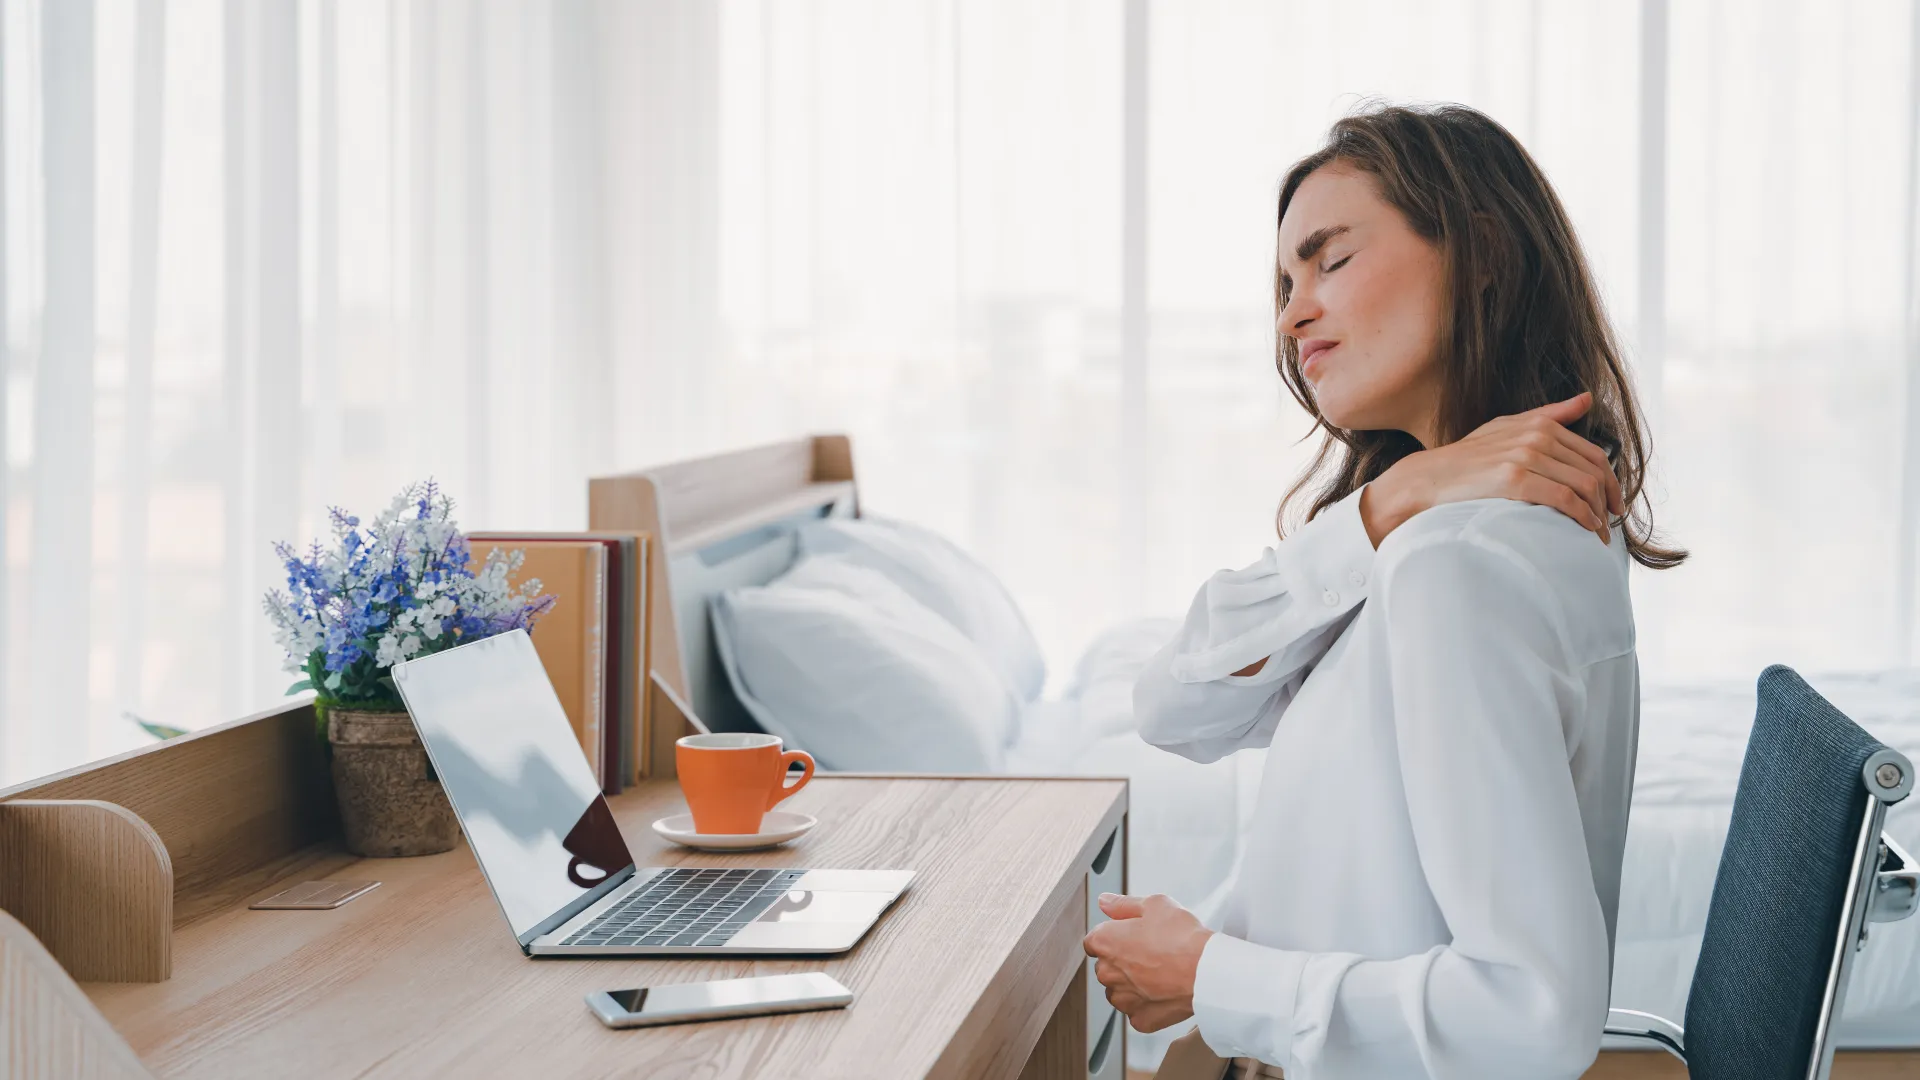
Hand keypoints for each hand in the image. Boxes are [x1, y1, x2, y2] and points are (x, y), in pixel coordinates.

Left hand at [1082, 893, 1214, 1032]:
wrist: (1207, 971)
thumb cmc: (1182, 937)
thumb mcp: (1154, 905)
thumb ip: (1123, 904)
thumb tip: (1104, 902)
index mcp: (1105, 942)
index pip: (1094, 941)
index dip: (1114, 936)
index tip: (1131, 936)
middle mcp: (1107, 972)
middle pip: (1106, 966)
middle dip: (1123, 960)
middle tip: (1152, 951)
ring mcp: (1123, 998)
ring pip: (1119, 990)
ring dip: (1132, 983)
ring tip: (1160, 972)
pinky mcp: (1139, 1018)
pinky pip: (1137, 1010)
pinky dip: (1147, 1003)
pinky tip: (1164, 991)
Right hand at [1362, 392, 1624, 546]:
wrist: (1427, 479)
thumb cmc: (1466, 460)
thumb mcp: (1505, 429)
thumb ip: (1548, 415)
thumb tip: (1586, 400)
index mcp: (1539, 425)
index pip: (1593, 455)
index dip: (1611, 482)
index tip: (1613, 506)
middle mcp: (1536, 436)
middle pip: (1593, 471)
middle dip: (1607, 501)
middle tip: (1609, 525)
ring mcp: (1525, 456)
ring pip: (1583, 486)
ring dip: (1597, 515)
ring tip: (1596, 535)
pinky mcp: (1514, 480)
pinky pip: (1564, 499)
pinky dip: (1581, 517)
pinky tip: (1583, 531)